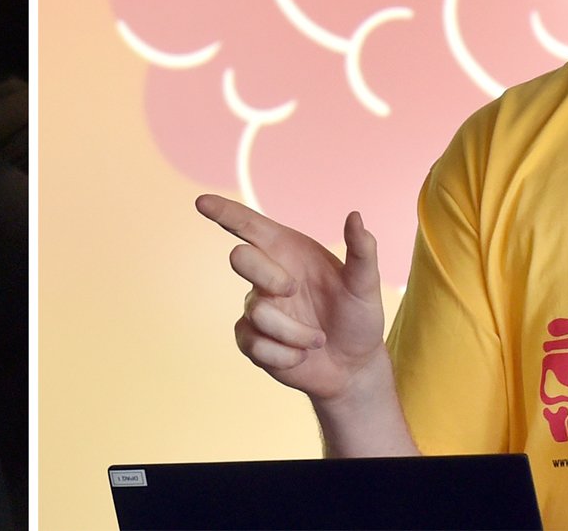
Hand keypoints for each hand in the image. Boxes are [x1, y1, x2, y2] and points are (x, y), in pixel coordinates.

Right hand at [199, 196, 391, 405]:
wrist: (352, 367)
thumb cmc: (358, 319)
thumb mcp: (366, 287)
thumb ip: (362, 253)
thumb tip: (356, 216)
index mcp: (288, 253)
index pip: (249, 226)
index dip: (224, 212)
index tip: (202, 202)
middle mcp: (266, 276)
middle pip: (241, 258)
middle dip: (268, 276)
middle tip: (293, 290)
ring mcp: (256, 308)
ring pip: (259, 313)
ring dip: (297, 333)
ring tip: (318, 340)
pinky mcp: (250, 340)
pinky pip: (256, 344)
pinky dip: (287, 355)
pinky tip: (301, 355)